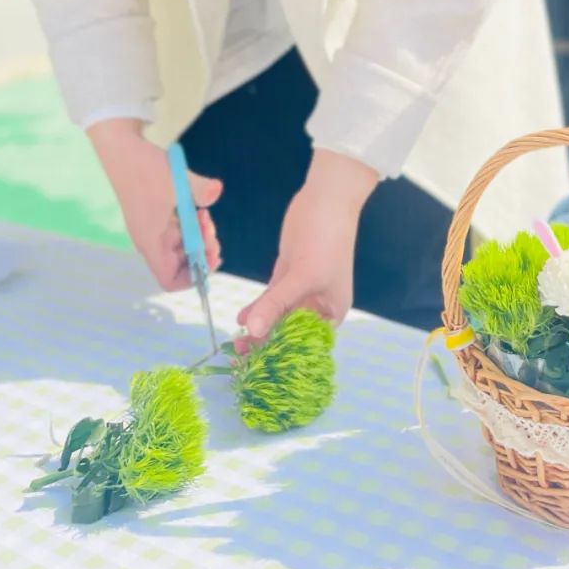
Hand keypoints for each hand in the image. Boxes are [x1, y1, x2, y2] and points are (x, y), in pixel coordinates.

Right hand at [88, 119, 222, 289]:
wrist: (121, 149)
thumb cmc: (145, 168)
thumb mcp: (176, 179)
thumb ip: (199, 189)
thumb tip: (216, 192)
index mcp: (152, 242)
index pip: (170, 280)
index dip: (194, 276)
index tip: (210, 253)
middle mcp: (151, 241)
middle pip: (182, 264)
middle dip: (202, 249)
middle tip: (210, 225)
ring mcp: (152, 229)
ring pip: (182, 246)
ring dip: (198, 234)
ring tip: (204, 213)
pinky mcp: (155, 217)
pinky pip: (178, 231)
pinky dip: (191, 223)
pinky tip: (195, 206)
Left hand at [235, 149, 378, 351]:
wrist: (326, 198)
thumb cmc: (327, 239)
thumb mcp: (304, 276)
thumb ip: (276, 304)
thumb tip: (252, 331)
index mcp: (332, 312)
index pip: (306, 344)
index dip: (284, 357)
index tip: (260, 370)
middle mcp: (318, 304)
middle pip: (289, 332)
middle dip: (267, 344)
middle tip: (241, 357)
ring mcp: (302, 288)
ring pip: (277, 315)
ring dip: (258, 327)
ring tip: (236, 343)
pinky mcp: (288, 273)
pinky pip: (271, 297)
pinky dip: (257, 307)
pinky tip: (241, 318)